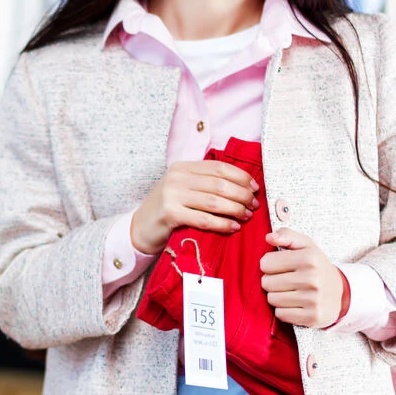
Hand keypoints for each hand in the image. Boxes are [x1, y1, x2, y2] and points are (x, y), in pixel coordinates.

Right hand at [130, 160, 259, 254]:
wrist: (140, 227)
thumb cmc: (168, 208)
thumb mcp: (183, 188)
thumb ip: (205, 183)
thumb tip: (243, 186)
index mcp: (183, 167)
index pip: (219, 167)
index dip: (241, 177)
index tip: (255, 188)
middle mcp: (177, 177)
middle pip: (220, 184)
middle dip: (242, 195)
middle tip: (254, 206)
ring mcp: (172, 195)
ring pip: (214, 201)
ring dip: (236, 209)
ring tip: (246, 216)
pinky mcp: (170, 214)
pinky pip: (204, 219)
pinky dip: (222, 224)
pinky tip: (233, 227)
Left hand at [260, 228, 347, 328]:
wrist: (341, 293)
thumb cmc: (317, 267)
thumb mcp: (306, 246)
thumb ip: (287, 235)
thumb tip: (269, 237)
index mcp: (309, 258)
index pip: (265, 263)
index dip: (270, 265)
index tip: (281, 267)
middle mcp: (312, 278)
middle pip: (266, 283)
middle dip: (272, 281)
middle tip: (286, 281)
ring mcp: (313, 299)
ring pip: (272, 299)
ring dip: (277, 297)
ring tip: (291, 292)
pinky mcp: (312, 317)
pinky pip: (281, 314)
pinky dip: (284, 311)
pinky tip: (296, 304)